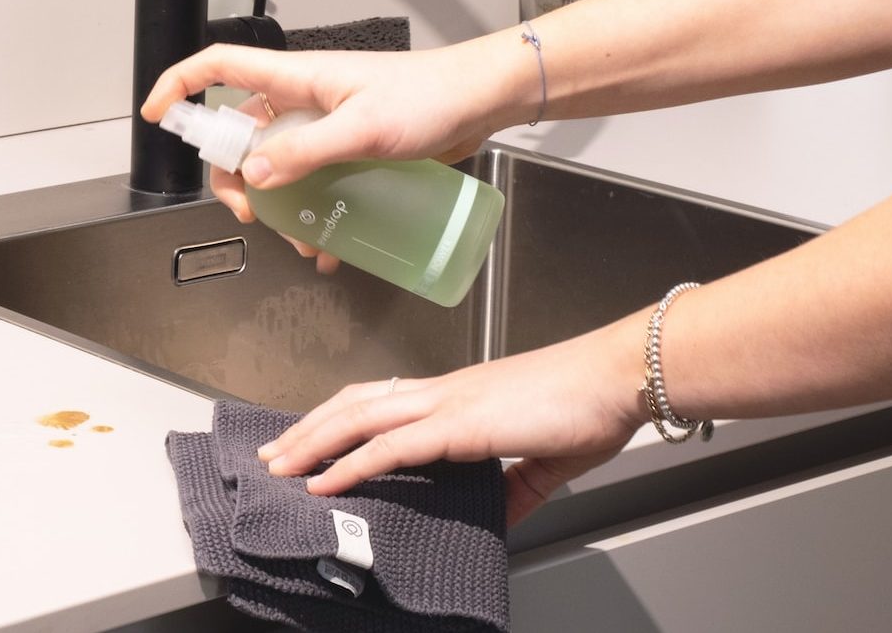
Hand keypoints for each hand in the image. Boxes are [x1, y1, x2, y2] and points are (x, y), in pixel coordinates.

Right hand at [139, 41, 522, 271]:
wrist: (481, 102)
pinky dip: (314, 215)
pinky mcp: (350, 151)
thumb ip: (308, 151)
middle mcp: (304, 100)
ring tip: (303, 237)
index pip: (218, 68)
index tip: (157, 116)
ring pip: (278, 167)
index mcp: (296, 79)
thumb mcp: (364, 128)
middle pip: (241, 134)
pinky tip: (331, 244)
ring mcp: (326, 127)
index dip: (180, 87)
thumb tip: (257, 176)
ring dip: (280, 207)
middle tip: (251, 211)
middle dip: (236, 178)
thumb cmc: (431, 96)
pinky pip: (315, 184)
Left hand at [254, 320, 646, 525]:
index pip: (380, 400)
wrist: (618, 377)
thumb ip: (516, 486)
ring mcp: (447, 404)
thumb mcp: (545, 458)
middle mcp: (443, 392)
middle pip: (354, 404)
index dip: (339, 418)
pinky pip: (390, 445)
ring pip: (358, 419)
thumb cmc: (590, 404)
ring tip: (281, 467)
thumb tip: (499, 513)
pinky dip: (350, 463)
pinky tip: (325, 481)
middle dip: (308, 429)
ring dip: (313, 443)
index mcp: (458, 396)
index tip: (311, 439)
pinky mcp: (460, 424)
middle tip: (273, 453)